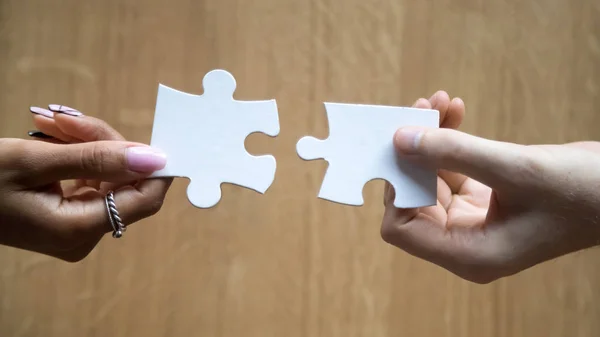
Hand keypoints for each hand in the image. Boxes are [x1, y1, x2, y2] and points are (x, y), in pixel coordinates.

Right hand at [0, 105, 172, 261]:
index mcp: (79, 229)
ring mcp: (76, 228)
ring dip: (86, 144)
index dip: (155, 167)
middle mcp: (83, 235)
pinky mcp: (67, 216)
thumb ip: (98, 159)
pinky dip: (77, 155)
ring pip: (107, 177)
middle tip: (68, 118)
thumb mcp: (34, 161)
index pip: (145, 200)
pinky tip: (53, 135)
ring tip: (50, 123)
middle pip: (124, 183)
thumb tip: (154, 158)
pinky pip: (89, 181)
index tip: (153, 133)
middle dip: (105, 144)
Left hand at [381, 93, 599, 283]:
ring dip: (430, 139)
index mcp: (468, 254)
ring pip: (430, 178)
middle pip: (411, 199)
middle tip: (421, 108)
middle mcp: (465, 243)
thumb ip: (453, 152)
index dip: (397, 187)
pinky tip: (455, 109)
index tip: (404, 144)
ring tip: (440, 100)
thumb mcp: (515, 169)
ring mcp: (473, 222)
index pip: (400, 228)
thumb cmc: (583, 193)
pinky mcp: (484, 200)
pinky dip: (449, 142)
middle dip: (412, 153)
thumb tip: (400, 139)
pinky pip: (451, 169)